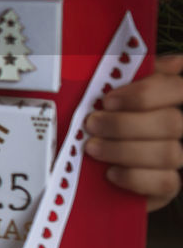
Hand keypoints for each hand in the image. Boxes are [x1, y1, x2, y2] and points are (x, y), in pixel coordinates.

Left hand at [84, 53, 182, 211]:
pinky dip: (134, 177)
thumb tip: (173, 61)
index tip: (108, 100)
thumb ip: (130, 75)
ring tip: (92, 148)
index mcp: (165, 98)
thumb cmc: (93, 121)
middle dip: (125, 124)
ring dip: (124, 150)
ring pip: (169, 153)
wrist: (75, 167)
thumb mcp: (103, 94)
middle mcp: (177, 126)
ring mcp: (175, 158)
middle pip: (172, 122)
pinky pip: (165, 183)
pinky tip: (111, 173)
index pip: (177, 87)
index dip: (146, 93)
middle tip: (91, 124)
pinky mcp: (167, 186)